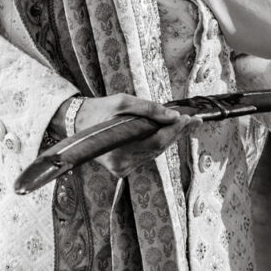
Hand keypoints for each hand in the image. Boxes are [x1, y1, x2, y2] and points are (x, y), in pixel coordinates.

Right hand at [72, 93, 188, 176]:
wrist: (76, 124)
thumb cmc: (99, 110)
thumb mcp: (123, 101)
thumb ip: (149, 109)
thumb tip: (174, 116)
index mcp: (120, 147)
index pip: (158, 140)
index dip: (176, 130)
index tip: (190, 118)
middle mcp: (122, 163)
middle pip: (159, 148)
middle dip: (177, 133)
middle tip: (193, 121)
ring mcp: (122, 168)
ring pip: (155, 153)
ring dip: (170, 138)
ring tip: (184, 125)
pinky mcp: (123, 169)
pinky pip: (147, 155)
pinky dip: (158, 144)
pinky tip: (168, 134)